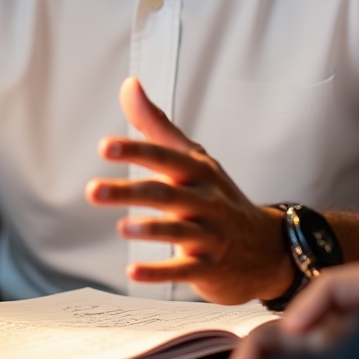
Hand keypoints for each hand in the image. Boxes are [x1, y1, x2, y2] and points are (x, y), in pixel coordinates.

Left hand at [85, 76, 294, 303]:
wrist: (266, 248)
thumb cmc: (217, 196)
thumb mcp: (192, 158)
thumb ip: (156, 125)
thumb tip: (129, 85)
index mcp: (197, 170)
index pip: (163, 156)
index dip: (135, 150)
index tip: (104, 147)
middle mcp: (205, 199)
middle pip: (164, 193)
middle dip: (128, 191)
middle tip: (92, 191)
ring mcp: (210, 234)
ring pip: (178, 230)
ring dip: (150, 229)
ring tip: (121, 227)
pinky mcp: (209, 267)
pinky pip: (184, 270)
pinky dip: (159, 272)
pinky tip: (132, 273)